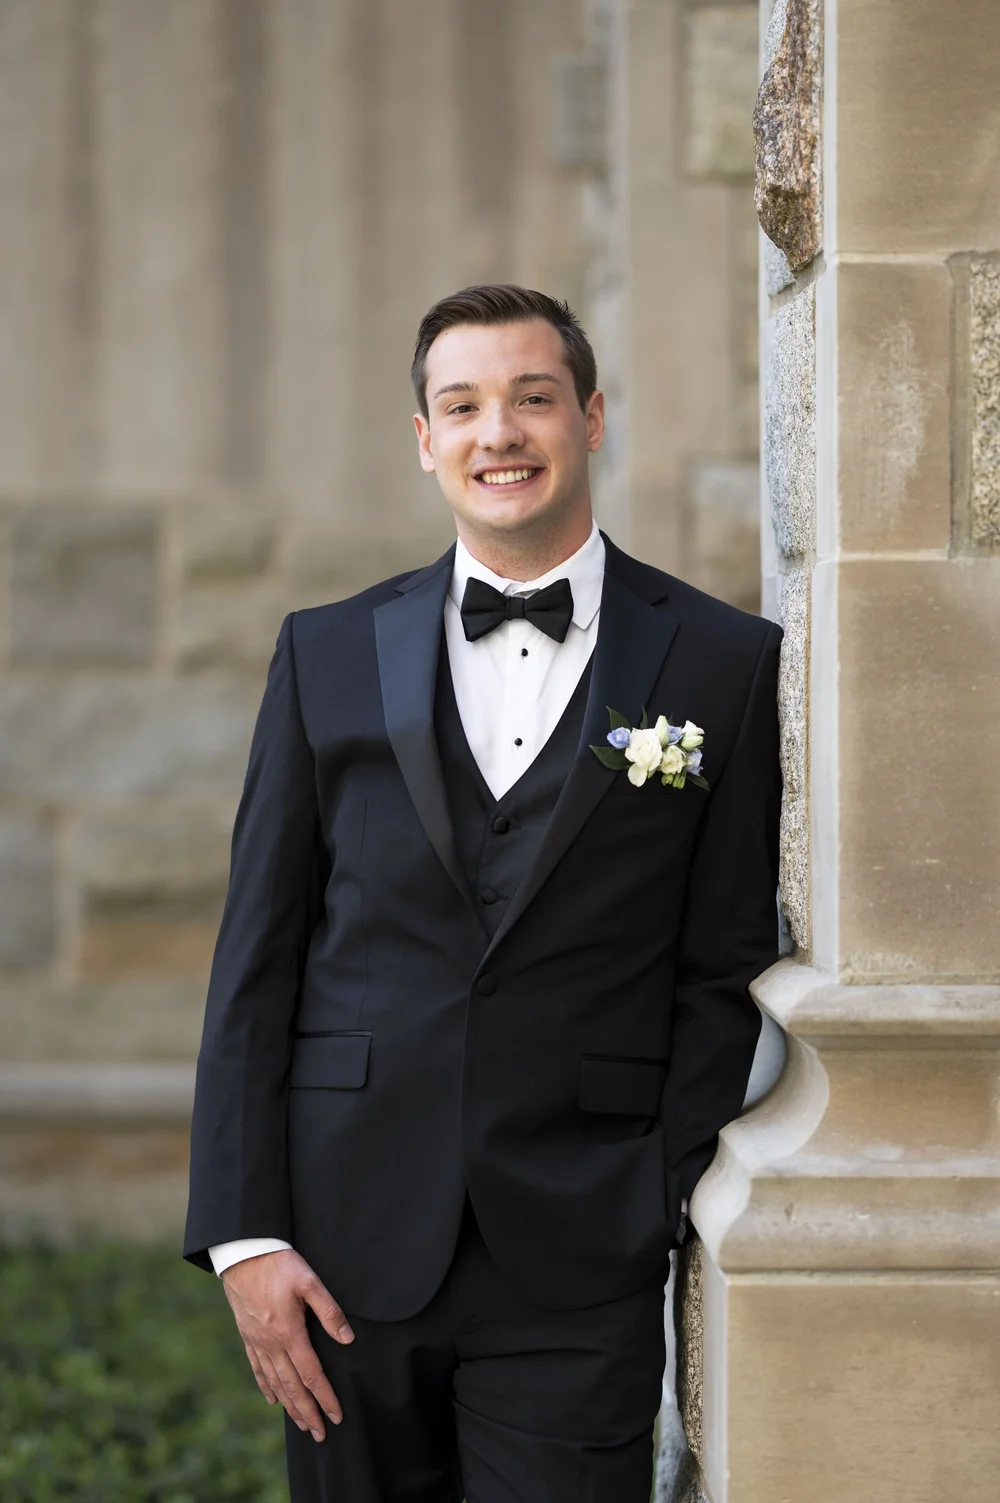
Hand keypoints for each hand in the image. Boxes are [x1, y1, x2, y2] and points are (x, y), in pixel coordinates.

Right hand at [222, 1248, 354, 1441]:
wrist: (242, 1253)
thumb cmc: (279, 1264)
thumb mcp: (309, 1281)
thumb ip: (329, 1310)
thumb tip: (347, 1339)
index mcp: (289, 1333)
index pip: (311, 1375)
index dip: (325, 1398)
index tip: (337, 1416)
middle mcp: (271, 1343)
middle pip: (292, 1387)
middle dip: (308, 1413)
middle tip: (320, 1435)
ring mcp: (257, 1341)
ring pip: (275, 1382)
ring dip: (289, 1406)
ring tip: (302, 1424)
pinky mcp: (247, 1335)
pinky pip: (257, 1369)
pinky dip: (266, 1387)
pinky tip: (273, 1399)